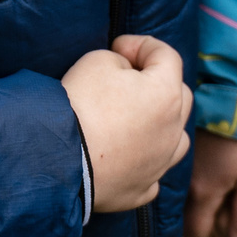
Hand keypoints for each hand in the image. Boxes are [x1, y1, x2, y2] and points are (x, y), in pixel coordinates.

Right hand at [62, 36, 192, 211]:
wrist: (57, 159)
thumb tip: (125, 73)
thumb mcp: (96, 60)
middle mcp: (173, 131)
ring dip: (160, 125)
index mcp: (167, 94)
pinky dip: (143, 162)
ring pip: (174, 138)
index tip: (117, 46)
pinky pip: (152, 172)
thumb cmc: (79, 104)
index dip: (142, 45)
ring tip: (133, 120)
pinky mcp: (141, 191)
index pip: (167, 56)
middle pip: (179, 96)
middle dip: (157, 81)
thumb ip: (120, 60)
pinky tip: (124, 157)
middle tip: (125, 77)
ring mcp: (160, 165)